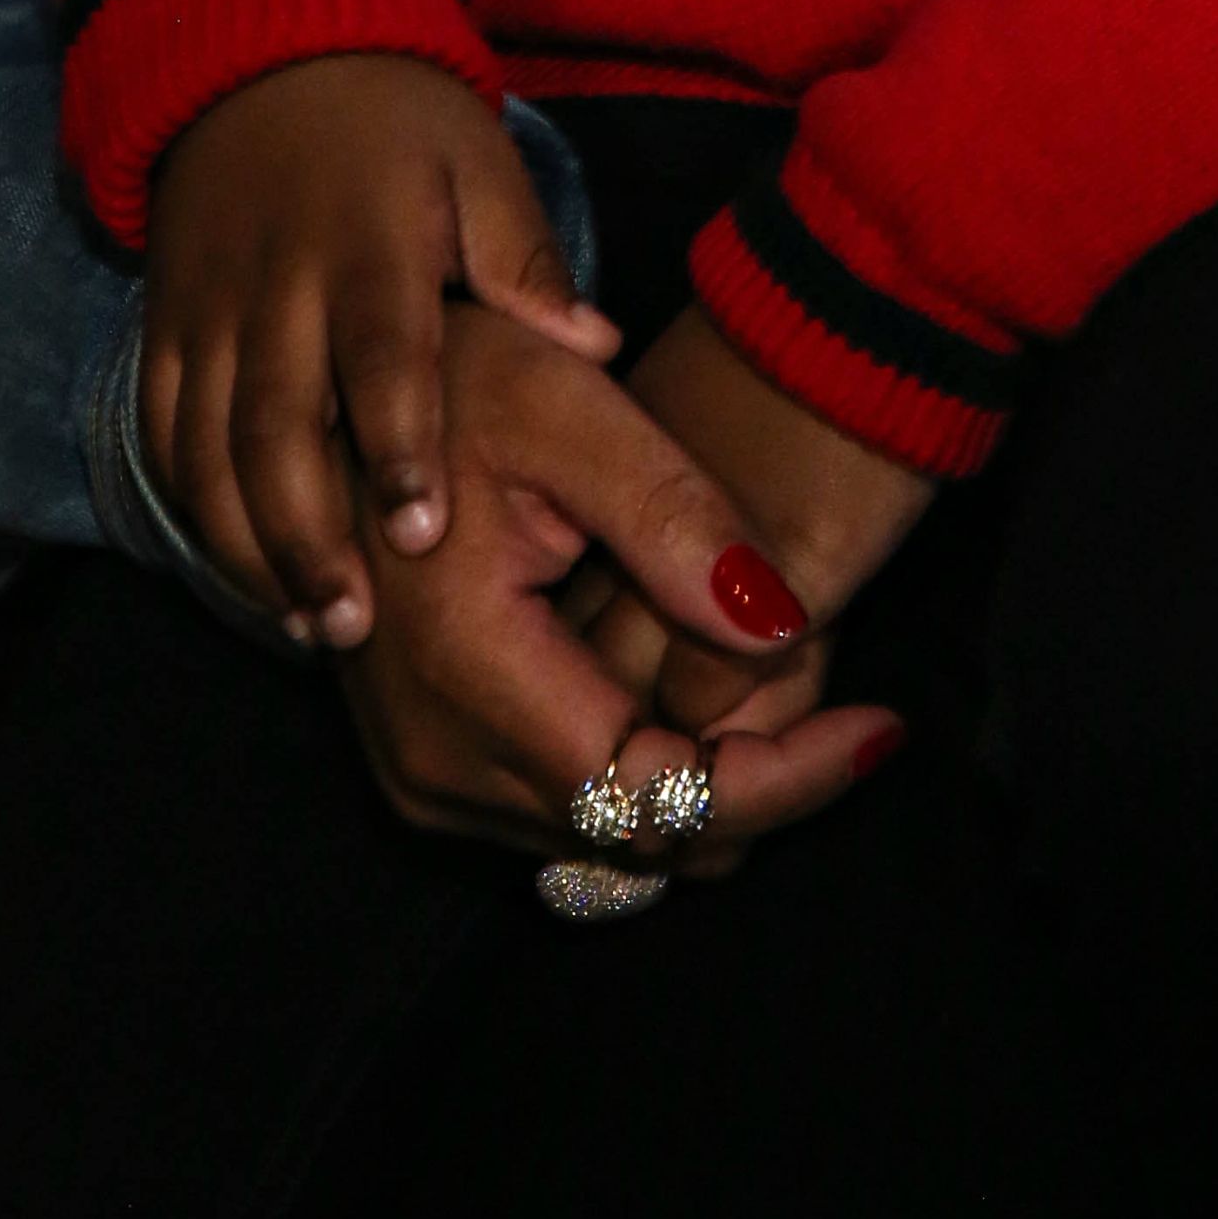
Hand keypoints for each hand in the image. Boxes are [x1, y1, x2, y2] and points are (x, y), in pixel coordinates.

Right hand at [143, 55, 616, 647]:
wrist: (255, 51)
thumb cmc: (397, 125)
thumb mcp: (477, 164)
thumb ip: (525, 261)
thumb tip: (595, 347)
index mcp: (364, 245)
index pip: (378, 353)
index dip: (398, 445)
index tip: (423, 535)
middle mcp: (273, 286)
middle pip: (273, 425)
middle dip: (306, 534)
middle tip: (352, 628)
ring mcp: (205, 310)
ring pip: (205, 447)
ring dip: (248, 544)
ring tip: (305, 627)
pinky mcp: (162, 327)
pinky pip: (161, 431)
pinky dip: (194, 510)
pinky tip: (246, 574)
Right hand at [342, 303, 904, 853]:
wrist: (333, 397)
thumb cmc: (448, 379)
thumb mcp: (563, 403)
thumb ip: (673, 515)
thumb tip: (780, 628)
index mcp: (464, 673)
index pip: (660, 796)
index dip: (785, 779)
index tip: (884, 727)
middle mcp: (434, 761)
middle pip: (649, 839)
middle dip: (760, 779)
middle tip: (843, 691)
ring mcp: (425, 777)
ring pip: (619, 838)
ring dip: (711, 777)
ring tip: (779, 676)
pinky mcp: (432, 771)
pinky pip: (576, 811)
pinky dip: (655, 769)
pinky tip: (700, 685)